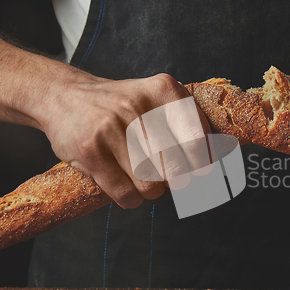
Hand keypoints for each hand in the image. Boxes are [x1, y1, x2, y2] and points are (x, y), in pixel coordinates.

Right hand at [37, 71, 210, 208]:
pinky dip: (132, 199)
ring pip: (152, 185)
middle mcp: (138, 106)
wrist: (65, 96)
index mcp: (164, 90)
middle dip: (179, 182)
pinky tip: (128, 187)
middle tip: (174, 179)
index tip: (203, 173)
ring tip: (146, 178)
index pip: (198, 140)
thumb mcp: (157, 99)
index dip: (204, 165)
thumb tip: (223, 155)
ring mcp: (111, 128)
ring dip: (153, 191)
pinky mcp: (89, 151)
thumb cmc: (123, 105)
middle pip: (177, 169)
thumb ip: (189, 123)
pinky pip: (125, 194)